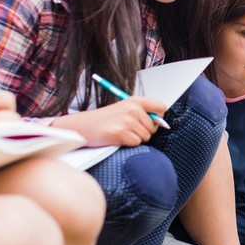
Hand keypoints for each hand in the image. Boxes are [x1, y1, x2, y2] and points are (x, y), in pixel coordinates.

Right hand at [52, 96, 166, 147]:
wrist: (83, 126)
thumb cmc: (104, 120)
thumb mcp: (124, 109)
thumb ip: (142, 113)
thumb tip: (161, 123)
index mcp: (135, 100)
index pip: (161, 107)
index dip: (158, 117)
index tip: (149, 121)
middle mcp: (133, 109)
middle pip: (154, 127)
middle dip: (144, 131)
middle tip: (127, 128)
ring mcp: (127, 121)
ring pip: (146, 136)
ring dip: (135, 138)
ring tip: (121, 132)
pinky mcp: (121, 133)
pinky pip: (136, 143)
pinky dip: (129, 143)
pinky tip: (118, 138)